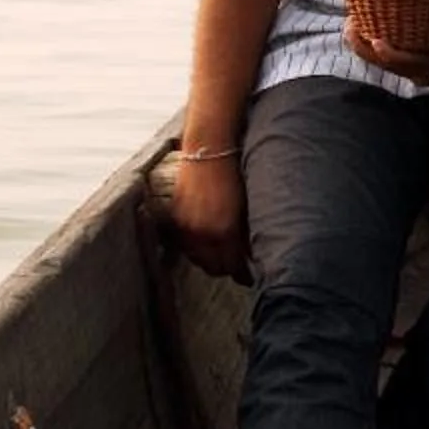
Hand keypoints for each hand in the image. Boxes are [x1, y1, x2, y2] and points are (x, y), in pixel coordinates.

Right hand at [166, 155, 251, 283]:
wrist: (209, 150)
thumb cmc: (236, 174)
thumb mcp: (247, 206)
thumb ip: (247, 232)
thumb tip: (252, 253)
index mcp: (226, 231)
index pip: (233, 266)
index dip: (243, 275)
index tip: (251, 278)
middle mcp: (204, 233)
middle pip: (215, 267)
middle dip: (227, 270)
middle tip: (239, 271)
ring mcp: (187, 226)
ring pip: (198, 259)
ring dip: (210, 262)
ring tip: (223, 258)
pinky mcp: (177, 218)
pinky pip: (186, 245)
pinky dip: (196, 249)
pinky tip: (206, 245)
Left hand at [346, 0, 428, 92]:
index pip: (415, 65)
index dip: (393, 56)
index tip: (376, 40)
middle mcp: (427, 74)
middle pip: (389, 67)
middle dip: (366, 49)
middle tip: (351, 27)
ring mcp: (416, 74)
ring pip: (383, 66)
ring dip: (362, 49)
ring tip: (348, 26)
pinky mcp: (410, 70)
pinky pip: (385, 62)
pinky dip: (369, 49)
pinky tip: (357, 30)